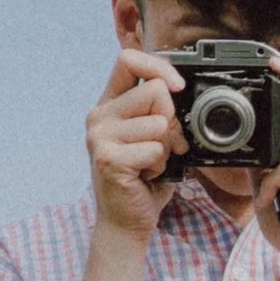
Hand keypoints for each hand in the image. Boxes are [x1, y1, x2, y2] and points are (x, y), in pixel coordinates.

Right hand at [87, 49, 188, 237]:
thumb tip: (179, 90)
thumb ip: (163, 112)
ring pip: (159, 123)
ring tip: (152, 164)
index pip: (128, 60)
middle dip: (173, 121)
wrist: (127, 220)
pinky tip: (146, 175)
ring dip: (167, 148)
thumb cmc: (145, 179)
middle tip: (164, 147)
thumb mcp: (157, 137)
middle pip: (155, 92)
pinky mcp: (107, 157)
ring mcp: (99, 136)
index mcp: (111, 104)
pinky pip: (155, 149)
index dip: (158, 66)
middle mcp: (99, 115)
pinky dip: (161, 165)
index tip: (178, 86)